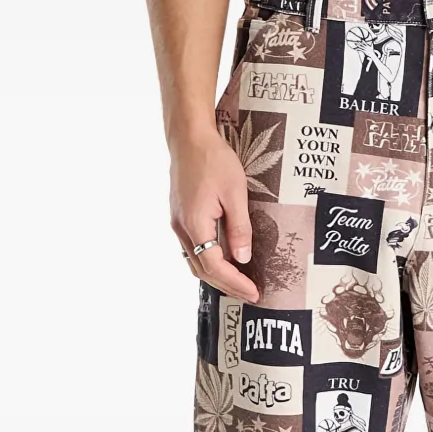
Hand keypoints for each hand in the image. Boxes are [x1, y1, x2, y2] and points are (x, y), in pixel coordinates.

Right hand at [170, 130, 258, 302]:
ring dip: (217, 276)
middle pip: (202, 270)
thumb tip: (242, 259)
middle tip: (250, 294)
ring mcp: (178, 223)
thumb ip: (239, 228)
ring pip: (195, 262)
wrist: (189, 137)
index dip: (235, 283)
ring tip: (240, 282)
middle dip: (227, 286)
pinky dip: (209, 261)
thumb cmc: (213, 159)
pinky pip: (193, 249)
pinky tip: (225, 261)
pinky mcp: (180, 217)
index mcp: (195, 224)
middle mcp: (182, 228)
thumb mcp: (235, 193)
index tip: (254, 292)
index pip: (214, 267)